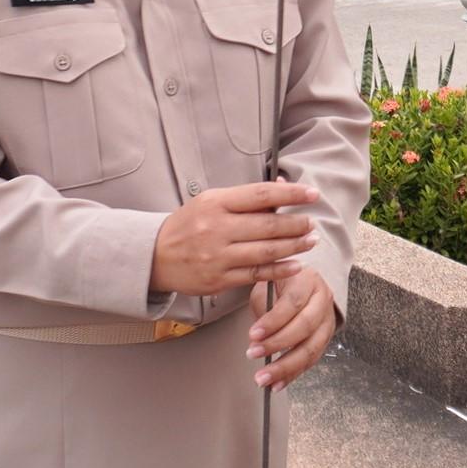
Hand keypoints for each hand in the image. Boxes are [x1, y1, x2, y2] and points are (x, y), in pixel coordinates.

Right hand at [149, 182, 320, 296]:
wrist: (154, 256)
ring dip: (294, 246)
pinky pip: (256, 274)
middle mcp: (217, 228)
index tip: (312, 194)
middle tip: (312, 222)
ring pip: (266, 251)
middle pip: (268, 225)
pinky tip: (296, 265)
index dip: (290, 194)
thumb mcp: (211, 202)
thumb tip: (283, 188)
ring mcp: (218, 256)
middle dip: (297, 224)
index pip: (261, 195)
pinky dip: (280, 270)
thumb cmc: (188, 225)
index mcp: (216, 203)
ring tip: (310, 241)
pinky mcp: (219, 279)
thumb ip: (245, 198)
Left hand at [248, 268, 336, 390]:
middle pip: (305, 326)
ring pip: (311, 348)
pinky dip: (293, 374)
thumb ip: (264, 307)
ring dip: (285, 367)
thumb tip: (256, 339)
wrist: (304, 283)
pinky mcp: (326, 338)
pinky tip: (277, 383)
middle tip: (253, 354)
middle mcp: (322, 300)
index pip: (292, 302)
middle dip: (277, 344)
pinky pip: (311, 360)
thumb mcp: (269, 285)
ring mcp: (327, 320)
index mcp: (308, 281)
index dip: (273, 321)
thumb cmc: (282, 284)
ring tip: (264, 378)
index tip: (253, 335)